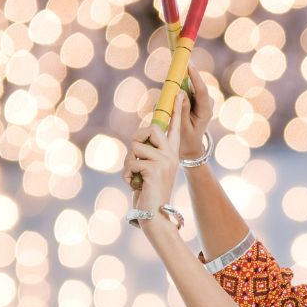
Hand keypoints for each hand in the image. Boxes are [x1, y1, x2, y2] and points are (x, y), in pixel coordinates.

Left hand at [122, 91, 186, 215]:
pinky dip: (127, 175)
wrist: (154, 213)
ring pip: (135, 147)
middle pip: (151, 129)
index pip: (174, 128)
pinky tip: (135, 185)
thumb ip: (146, 152)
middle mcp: (171, 155)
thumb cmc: (148, 191)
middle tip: (136, 156)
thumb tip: (137, 139)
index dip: (176, 110)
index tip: (180, 94)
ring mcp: (164, 162)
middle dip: (137, 139)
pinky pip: (131, 162)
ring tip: (136, 177)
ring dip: (129, 163)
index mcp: (171, 153)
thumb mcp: (148, 167)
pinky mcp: (154, 169)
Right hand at [179, 66, 213, 159]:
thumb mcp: (183, 127)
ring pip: (190, 85)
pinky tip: (173, 73)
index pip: (201, 91)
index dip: (195, 77)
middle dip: (188, 71)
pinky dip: (180, 81)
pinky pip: (187, 88)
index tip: (189, 65)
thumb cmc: (186, 139)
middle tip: (180, 55)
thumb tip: (180, 92)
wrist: (190, 146)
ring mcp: (201, 101)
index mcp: (205, 111)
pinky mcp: (194, 100)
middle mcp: (205, 104)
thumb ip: (182, 110)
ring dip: (182, 75)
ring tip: (175, 62)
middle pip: (196, 84)